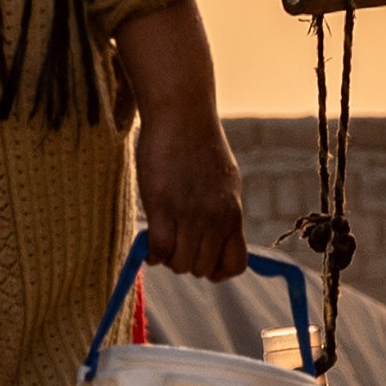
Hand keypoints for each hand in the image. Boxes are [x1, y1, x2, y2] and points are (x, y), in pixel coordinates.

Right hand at [111, 0, 246, 281]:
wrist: (182, 115)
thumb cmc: (200, 145)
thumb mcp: (224, 181)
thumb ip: (223, 211)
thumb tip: (219, 233)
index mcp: (233, 213)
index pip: (235, 264)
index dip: (217, 270)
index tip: (202, 259)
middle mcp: (216, 218)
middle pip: (203, 269)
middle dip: (187, 262)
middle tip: (175, 243)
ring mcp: (190, 214)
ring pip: (181, 264)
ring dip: (168, 258)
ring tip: (162, 237)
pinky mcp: (163, 207)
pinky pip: (160, 251)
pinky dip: (152, 254)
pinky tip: (150, 242)